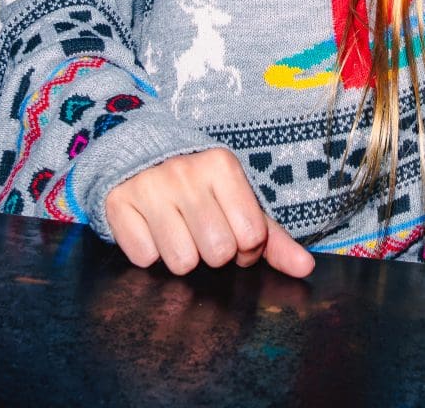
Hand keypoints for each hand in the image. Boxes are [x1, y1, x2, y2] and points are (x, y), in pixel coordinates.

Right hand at [104, 149, 314, 277]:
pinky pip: (145, 258)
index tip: (232, 232)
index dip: (245, 247)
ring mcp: (149, 187)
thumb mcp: (239, 202)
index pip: (252, 236)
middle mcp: (185, 173)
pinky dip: (149, 251)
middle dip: (213, 252)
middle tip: (203, 232)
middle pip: (218, 252)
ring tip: (177, 230)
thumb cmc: (200, 187)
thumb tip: (306, 268)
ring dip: (181, 255)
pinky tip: (151, 229)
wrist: (139, 156)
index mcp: (222, 166)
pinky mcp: (118, 204)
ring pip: (182, 262)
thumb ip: (274, 238)